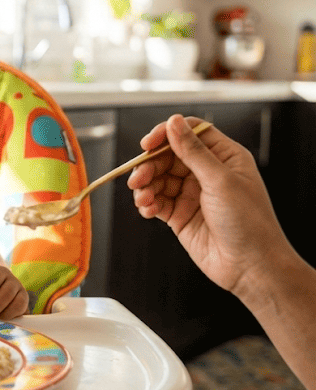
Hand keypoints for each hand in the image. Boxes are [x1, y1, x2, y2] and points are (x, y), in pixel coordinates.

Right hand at [126, 113, 290, 295]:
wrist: (250, 267)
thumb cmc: (249, 223)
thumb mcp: (220, 181)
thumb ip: (193, 151)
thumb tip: (174, 122)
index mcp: (224, 157)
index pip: (190, 133)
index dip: (166, 134)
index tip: (147, 144)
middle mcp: (207, 173)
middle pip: (167, 156)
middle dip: (149, 166)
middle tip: (138, 179)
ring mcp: (192, 193)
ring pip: (158, 179)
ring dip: (145, 186)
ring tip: (143, 198)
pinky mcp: (179, 214)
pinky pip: (156, 201)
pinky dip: (147, 203)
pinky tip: (147, 209)